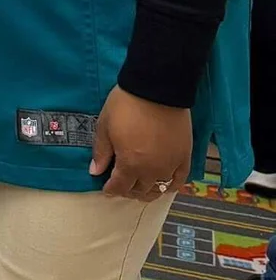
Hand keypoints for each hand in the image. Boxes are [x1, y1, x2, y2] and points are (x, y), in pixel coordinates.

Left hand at [90, 86, 190, 201]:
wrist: (157, 88)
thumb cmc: (126, 105)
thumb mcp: (105, 126)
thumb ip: (101, 152)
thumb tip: (95, 172)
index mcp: (130, 164)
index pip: (119, 187)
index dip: (111, 189)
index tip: (106, 187)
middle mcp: (152, 170)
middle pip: (140, 191)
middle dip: (128, 191)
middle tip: (122, 185)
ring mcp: (171, 165)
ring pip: (160, 189)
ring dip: (148, 191)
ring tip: (141, 187)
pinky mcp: (185, 156)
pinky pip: (180, 180)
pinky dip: (171, 186)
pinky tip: (164, 184)